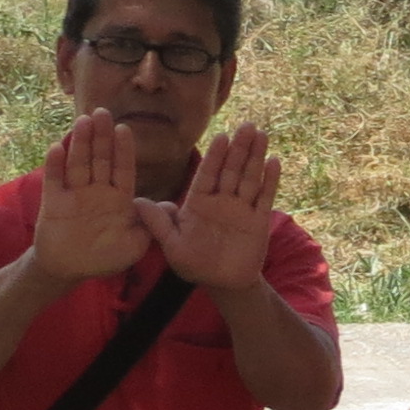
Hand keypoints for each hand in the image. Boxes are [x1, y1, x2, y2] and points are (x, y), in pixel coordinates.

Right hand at [24, 110, 147, 282]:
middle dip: (102, 137)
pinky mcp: (54, 201)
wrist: (71, 269)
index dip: (123, 149)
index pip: (123, 168)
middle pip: (101, 159)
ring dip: (80, 143)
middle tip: (102, 112)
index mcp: (119, 197)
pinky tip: (57, 147)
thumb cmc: (106, 256)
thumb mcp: (135, 243)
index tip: (125, 128)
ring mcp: (75, 193)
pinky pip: (54, 180)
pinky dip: (55, 165)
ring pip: (78, 163)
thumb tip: (173, 208)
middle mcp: (97, 190)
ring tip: (83, 121)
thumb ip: (151, 225)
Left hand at [130, 122, 278, 291]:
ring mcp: (241, 209)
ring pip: (249, 178)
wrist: (222, 283)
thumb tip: (135, 202)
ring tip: (261, 134)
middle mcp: (221, 201)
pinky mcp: (258, 221)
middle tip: (246, 126)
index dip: (214, 156)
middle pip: (231, 170)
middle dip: (239, 149)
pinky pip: (264, 198)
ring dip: (255, 157)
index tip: (221, 136)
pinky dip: (269, 181)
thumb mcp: (172, 245)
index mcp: (199, 203)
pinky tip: (274, 162)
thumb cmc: (194, 264)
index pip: (207, 174)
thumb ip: (158, 223)